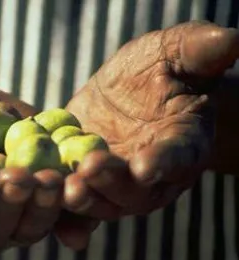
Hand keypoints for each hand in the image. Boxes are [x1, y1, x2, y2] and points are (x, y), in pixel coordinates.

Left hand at [64, 21, 238, 218]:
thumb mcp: (174, 53)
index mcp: (181, 145)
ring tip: (65, 189)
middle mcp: (151, 176)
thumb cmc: (158, 70)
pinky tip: (45, 214)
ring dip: (84, 200)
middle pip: (134, 189)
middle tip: (89, 172)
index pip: (177, 156)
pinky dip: (63, 214)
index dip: (164, 161)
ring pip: (102, 201)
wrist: (131, 93)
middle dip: (112, 182)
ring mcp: (116, 185)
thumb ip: (198, 51)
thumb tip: (231, 39)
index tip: (146, 165)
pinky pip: (76, 204)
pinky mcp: (85, 182)